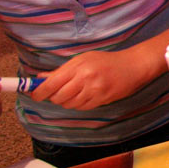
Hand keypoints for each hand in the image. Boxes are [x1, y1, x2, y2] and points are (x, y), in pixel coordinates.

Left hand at [31, 51, 154, 109]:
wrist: (133, 66)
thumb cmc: (107, 61)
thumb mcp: (83, 59)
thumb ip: (62, 70)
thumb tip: (41, 77)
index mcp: (78, 66)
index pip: (51, 83)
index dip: (39, 92)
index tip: (35, 95)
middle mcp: (85, 78)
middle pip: (58, 97)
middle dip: (54, 98)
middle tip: (56, 94)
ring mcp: (94, 90)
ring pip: (69, 104)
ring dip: (67, 101)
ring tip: (75, 93)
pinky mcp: (102, 99)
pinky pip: (82, 108)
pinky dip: (79, 104)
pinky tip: (85, 96)